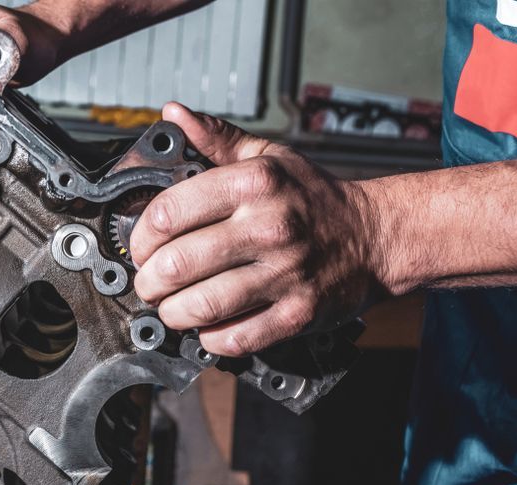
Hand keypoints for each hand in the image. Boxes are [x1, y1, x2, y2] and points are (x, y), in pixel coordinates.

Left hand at [130, 103, 391, 356]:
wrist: (375, 237)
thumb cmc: (314, 199)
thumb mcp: (268, 158)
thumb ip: (216, 139)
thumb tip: (173, 113)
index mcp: (254, 183)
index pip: (168, 212)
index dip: (141, 237)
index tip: (141, 247)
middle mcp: (269, 226)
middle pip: (177, 264)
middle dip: (149, 281)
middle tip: (149, 284)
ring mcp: (285, 273)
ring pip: (201, 305)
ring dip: (173, 313)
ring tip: (171, 308)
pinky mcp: (298, 313)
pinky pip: (236, 337)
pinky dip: (210, 338)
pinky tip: (208, 327)